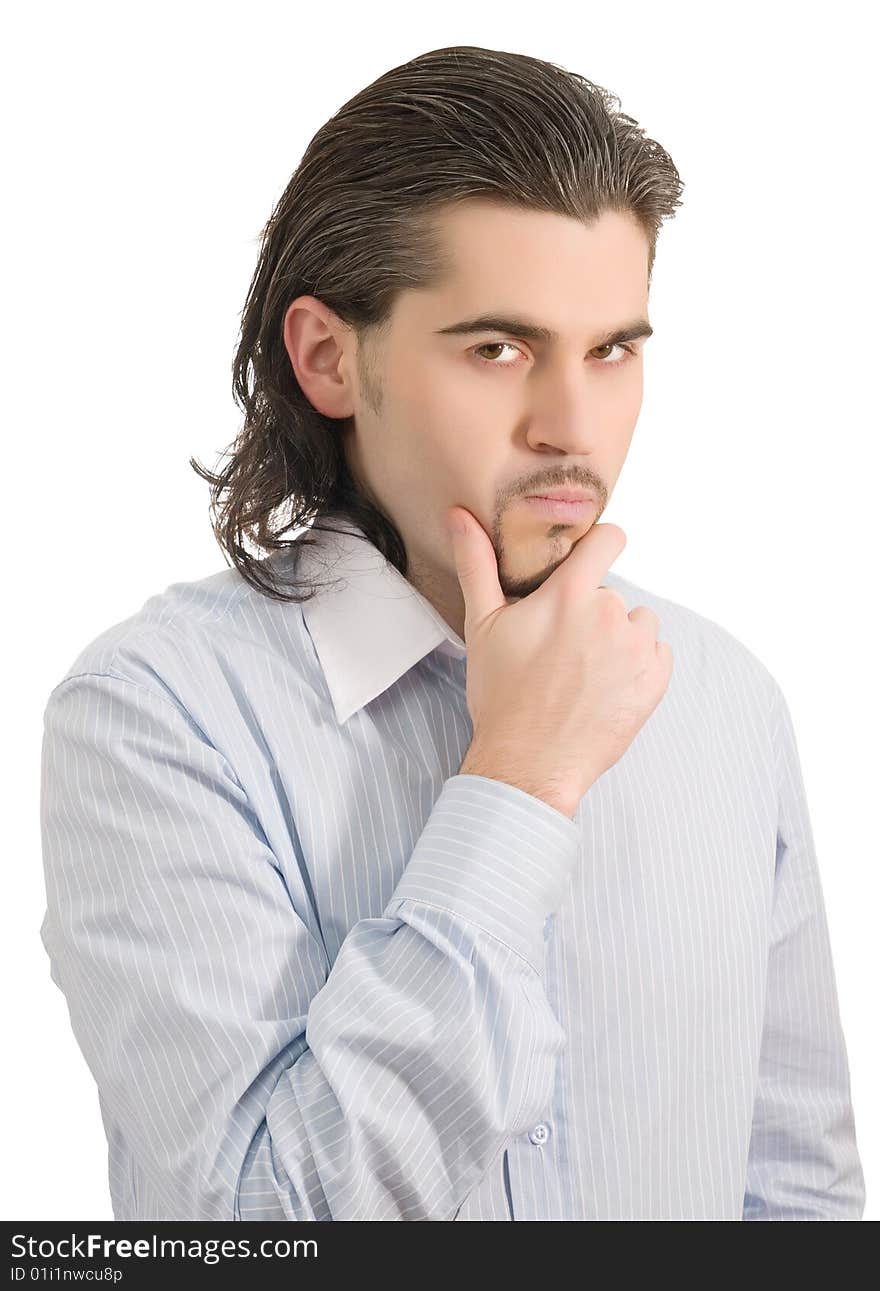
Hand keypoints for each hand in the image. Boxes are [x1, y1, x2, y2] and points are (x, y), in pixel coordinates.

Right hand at [447, 507, 672, 817]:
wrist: (528, 764)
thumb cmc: (501, 696)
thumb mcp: (482, 626)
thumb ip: (477, 564)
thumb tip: (460, 515)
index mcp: (570, 594)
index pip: (609, 538)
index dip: (599, 545)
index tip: (586, 562)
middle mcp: (611, 615)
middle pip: (611, 593)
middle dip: (590, 613)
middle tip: (560, 650)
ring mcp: (637, 650)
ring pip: (637, 623)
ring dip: (618, 639)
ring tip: (583, 672)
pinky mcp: (655, 682)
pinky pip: (656, 654)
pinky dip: (637, 666)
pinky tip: (604, 688)